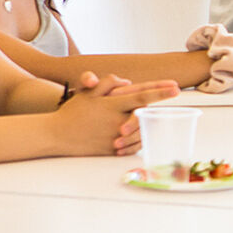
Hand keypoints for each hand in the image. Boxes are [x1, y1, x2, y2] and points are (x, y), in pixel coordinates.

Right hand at [58, 72, 180, 155]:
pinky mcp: (113, 150)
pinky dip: (139, 140)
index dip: (161, 92)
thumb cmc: (72, 112)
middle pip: (146, 114)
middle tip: (171, 101)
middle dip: (159, 109)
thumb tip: (128, 81)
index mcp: (112, 105)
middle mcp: (116, 121)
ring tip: (156, 120)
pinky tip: (142, 135)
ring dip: (150, 125)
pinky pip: (133, 146)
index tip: (176, 88)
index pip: (142, 97)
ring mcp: (115, 137)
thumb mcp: (87, 93)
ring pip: (142, 131)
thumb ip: (107, 84)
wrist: (56, 135)